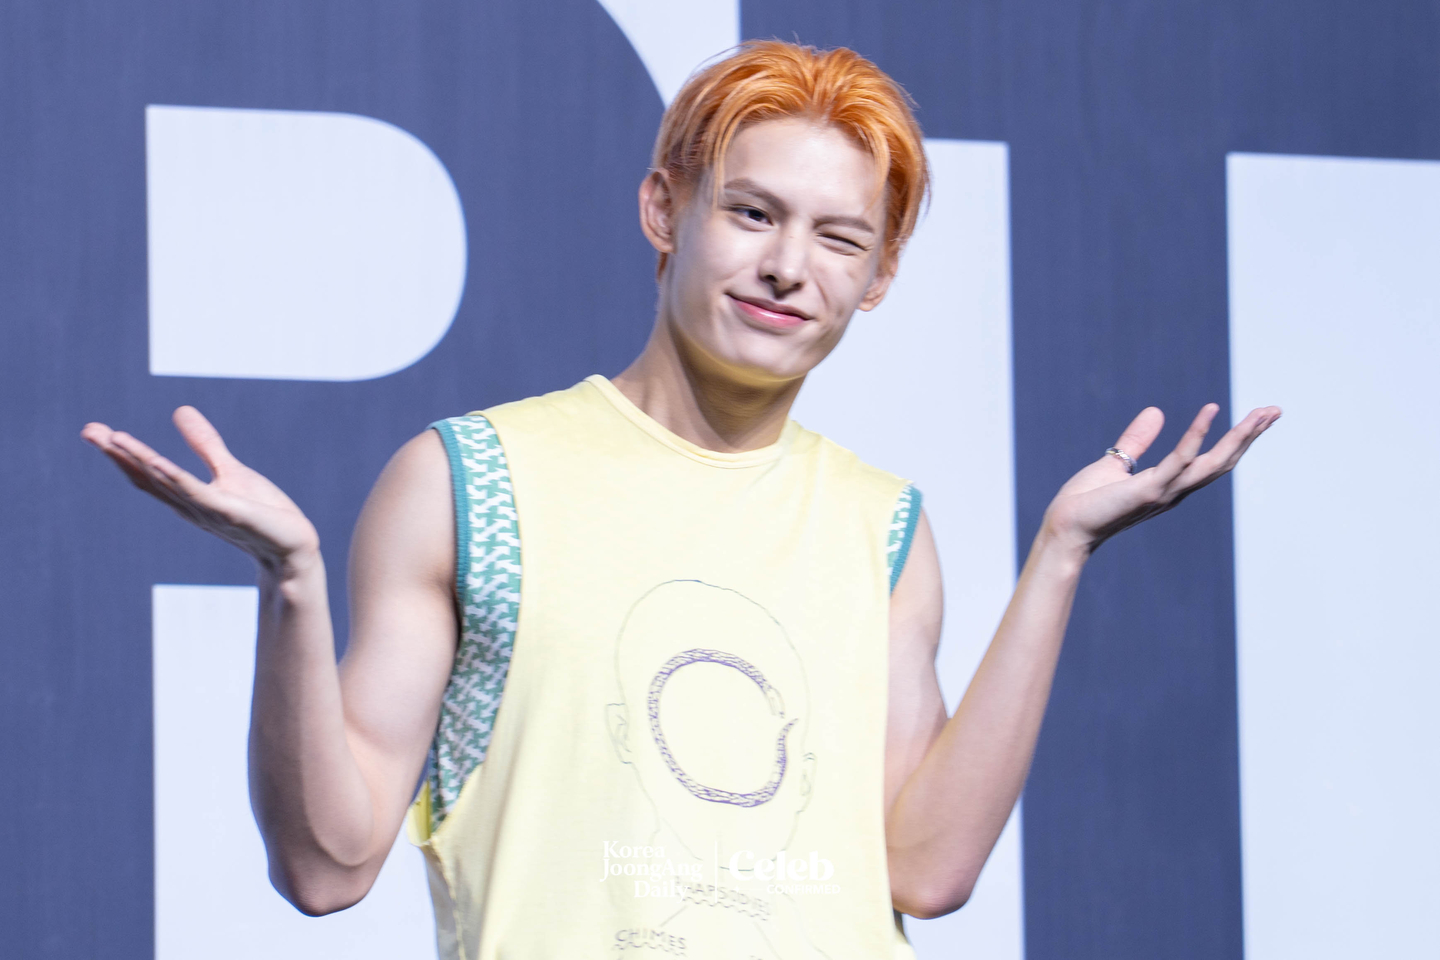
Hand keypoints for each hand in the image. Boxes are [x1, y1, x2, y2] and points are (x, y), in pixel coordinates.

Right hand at [81, 406, 319, 573]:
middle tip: (89, 431)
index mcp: (187, 497)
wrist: (293, 547)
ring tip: (114, 438)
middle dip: (118, 455)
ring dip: (140, 461)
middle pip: (147, 477)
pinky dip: (176, 478)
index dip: (121, 453)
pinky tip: (157, 462)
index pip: (147, 473)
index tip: (94, 431)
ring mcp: (208, 511)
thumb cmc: (263, 513)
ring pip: (166, 483)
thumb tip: (180, 410)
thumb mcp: (229, 470)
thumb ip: (205, 445)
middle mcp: (190, 506)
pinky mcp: (230, 512)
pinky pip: (197, 493)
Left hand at [1042, 402, 1281, 553]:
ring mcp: (1165, 491)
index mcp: (1170, 485)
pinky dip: (1196, 434)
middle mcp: (1175, 491)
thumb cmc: (1086, 501)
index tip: (1258, 417)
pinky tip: (1210, 411)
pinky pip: (1179, 460)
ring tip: (1262, 414)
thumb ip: (1137, 441)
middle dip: (1250, 436)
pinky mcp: (1148, 489)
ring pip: (1212, 463)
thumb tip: (1156, 411)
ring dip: (1239, 437)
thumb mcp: (1116, 463)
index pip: (1211, 460)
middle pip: (1223, 461)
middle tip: (1275, 411)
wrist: (1065, 527)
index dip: (1236, 440)